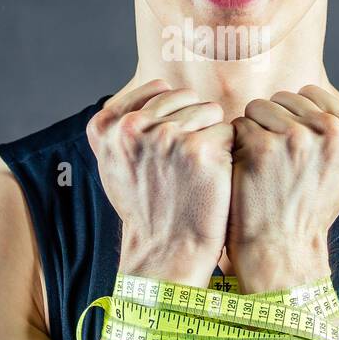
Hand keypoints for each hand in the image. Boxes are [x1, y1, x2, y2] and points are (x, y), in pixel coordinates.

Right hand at [87, 79, 232, 285]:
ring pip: (209, 111)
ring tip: (200, 171)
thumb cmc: (148, 209)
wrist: (166, 252)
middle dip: (194, 123)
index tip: (170, 148)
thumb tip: (156, 88)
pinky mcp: (201, 149)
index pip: (157, 89)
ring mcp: (167, 136)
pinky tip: (216, 179)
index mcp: (109, 127)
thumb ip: (124, 125)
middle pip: (186, 97)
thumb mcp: (116, 164)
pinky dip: (229, 153)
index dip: (172, 115)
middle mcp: (133, 127)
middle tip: (186, 165)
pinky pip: (229, 131)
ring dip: (213, 136)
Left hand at [229, 85, 338, 290]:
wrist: (284, 249)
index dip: (295, 117)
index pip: (311, 94)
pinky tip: (248, 171)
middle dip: (274, 123)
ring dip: (254, 131)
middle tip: (277, 162)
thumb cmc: (309, 209)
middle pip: (284, 98)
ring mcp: (297, 137)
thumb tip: (322, 102)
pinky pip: (239, 125)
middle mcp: (332, 131)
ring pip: (259, 107)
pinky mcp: (263, 147)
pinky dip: (237, 146)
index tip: (294, 148)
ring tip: (264, 166)